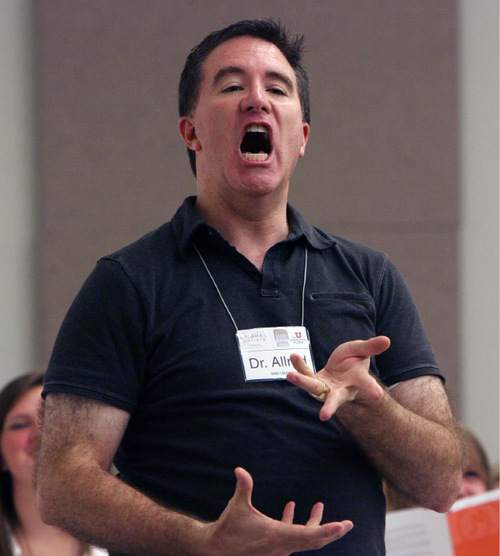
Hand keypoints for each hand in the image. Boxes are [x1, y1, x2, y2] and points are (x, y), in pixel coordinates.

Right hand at [204, 467, 352, 555]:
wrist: (218, 550)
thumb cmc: (229, 528)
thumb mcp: (237, 506)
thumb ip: (243, 487)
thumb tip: (240, 469)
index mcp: (278, 536)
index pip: (309, 535)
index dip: (327, 530)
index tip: (343, 526)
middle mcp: (283, 545)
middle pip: (314, 541)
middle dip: (332, 532)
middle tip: (348, 524)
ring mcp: (279, 547)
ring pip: (305, 539)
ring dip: (315, 525)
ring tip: (319, 505)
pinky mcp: (274, 545)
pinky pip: (292, 536)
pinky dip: (297, 524)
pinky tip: (291, 506)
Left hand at [287, 336, 390, 420]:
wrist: (341, 367)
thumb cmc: (353, 361)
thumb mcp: (361, 350)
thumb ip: (371, 346)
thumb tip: (387, 339)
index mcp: (357, 380)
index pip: (365, 384)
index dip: (371, 389)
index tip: (378, 396)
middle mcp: (341, 389)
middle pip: (335, 399)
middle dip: (330, 407)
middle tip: (324, 416)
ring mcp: (326, 387)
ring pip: (314, 388)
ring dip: (302, 382)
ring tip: (290, 375)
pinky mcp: (315, 381)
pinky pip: (306, 373)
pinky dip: (300, 365)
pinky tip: (294, 356)